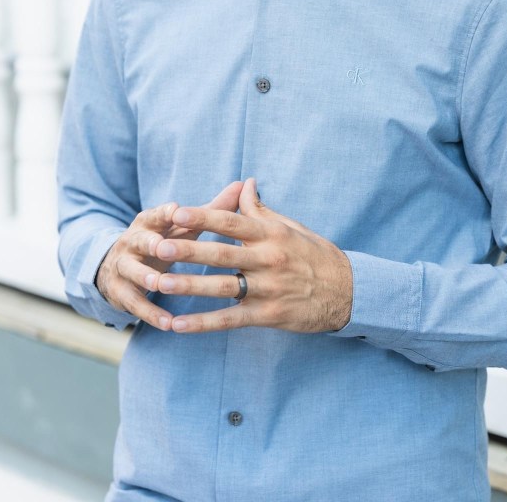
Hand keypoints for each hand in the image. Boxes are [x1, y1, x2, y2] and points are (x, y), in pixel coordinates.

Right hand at [95, 181, 243, 329]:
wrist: (117, 266)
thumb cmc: (162, 241)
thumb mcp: (181, 226)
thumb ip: (210, 210)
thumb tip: (243, 185)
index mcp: (149, 222)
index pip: (157, 214)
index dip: (165, 212)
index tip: (176, 210)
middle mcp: (133, 241)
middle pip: (141, 240)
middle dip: (150, 243)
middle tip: (162, 247)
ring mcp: (123, 266)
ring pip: (133, 271)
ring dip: (146, 277)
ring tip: (160, 284)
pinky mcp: (120, 291)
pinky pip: (135, 303)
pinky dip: (150, 313)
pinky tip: (168, 323)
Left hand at [152, 177, 352, 333]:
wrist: (346, 292)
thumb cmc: (314, 255)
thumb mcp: (291, 227)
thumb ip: (261, 210)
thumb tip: (245, 183)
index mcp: (272, 234)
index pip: (232, 222)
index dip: (204, 217)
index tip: (178, 213)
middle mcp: (268, 260)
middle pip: (221, 254)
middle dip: (188, 250)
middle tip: (160, 246)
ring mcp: (268, 289)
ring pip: (222, 287)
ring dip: (189, 286)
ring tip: (160, 282)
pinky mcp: (268, 315)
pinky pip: (230, 320)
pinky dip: (203, 323)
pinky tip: (178, 324)